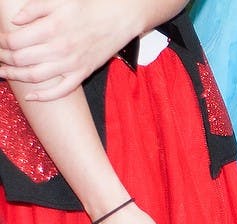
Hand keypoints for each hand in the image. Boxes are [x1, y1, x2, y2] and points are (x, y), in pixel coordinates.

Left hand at [0, 0, 147, 99]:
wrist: (119, 19)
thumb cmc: (88, 7)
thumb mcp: (59, 1)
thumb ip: (34, 8)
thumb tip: (16, 21)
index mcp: (51, 28)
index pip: (14, 41)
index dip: (0, 43)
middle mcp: (59, 49)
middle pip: (20, 60)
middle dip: (3, 59)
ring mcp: (71, 64)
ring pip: (35, 77)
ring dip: (15, 77)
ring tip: (4, 73)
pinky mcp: (82, 73)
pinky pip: (61, 90)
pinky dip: (44, 96)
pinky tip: (31, 96)